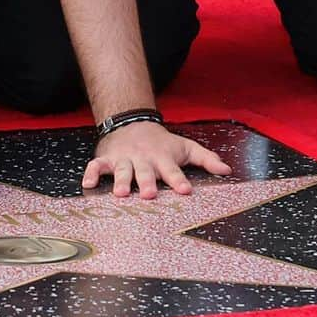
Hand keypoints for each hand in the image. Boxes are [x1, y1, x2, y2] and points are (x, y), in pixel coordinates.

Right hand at [83, 122, 230, 198]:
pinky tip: (88, 184)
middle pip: (145, 172)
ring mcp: (124, 159)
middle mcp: (143, 159)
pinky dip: (92, 173)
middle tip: (150, 193)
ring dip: (122, 181)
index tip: (185, 190)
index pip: (172, 170)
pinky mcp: (107, 159)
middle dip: (147, 182)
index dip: (178, 179)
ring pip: (123, 170)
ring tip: (122, 194)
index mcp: (162, 158)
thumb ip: (206, 159)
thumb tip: (227, 170)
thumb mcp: (186, 147)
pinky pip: (97, 166)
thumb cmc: (162, 143)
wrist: (132, 123)